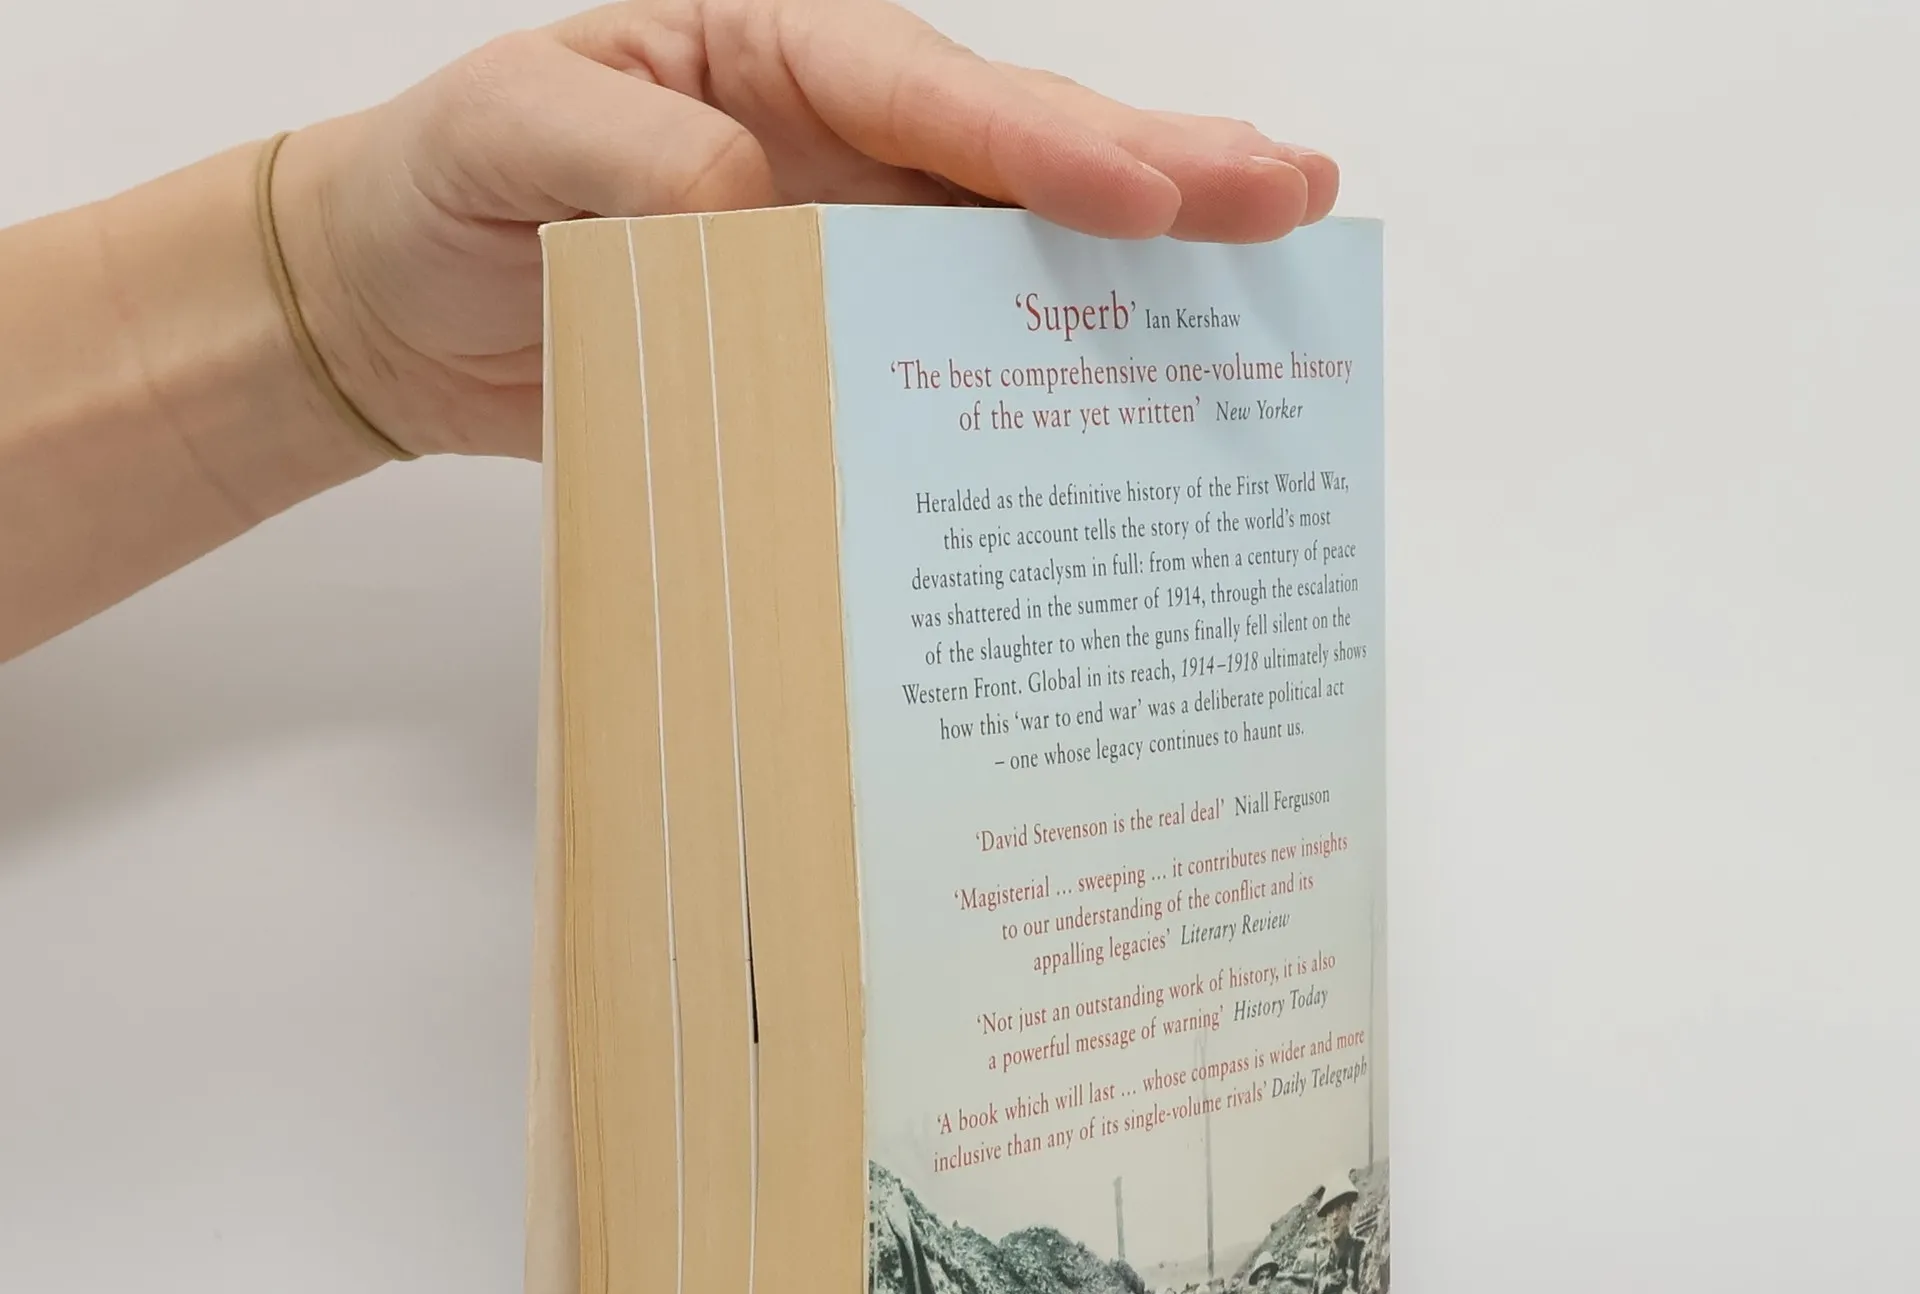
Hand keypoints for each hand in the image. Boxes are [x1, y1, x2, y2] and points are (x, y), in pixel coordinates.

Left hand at [272, 0, 1338, 459]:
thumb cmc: (448, 190)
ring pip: (1012, 249)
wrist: (404, 311)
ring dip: (1138, 266)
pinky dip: (1041, 370)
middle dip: (1158, 170)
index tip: (1141, 194)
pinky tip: (1130, 385)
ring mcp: (846, 247)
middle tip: (1290, 193)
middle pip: (1015, 152)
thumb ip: (635, 164)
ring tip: (1271, 253)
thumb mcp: (514, 136)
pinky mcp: (835, 346)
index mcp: (769, 58)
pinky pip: (950, 356)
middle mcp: (833, 144)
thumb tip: (763, 214)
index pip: (922, 90)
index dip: (1036, 144)